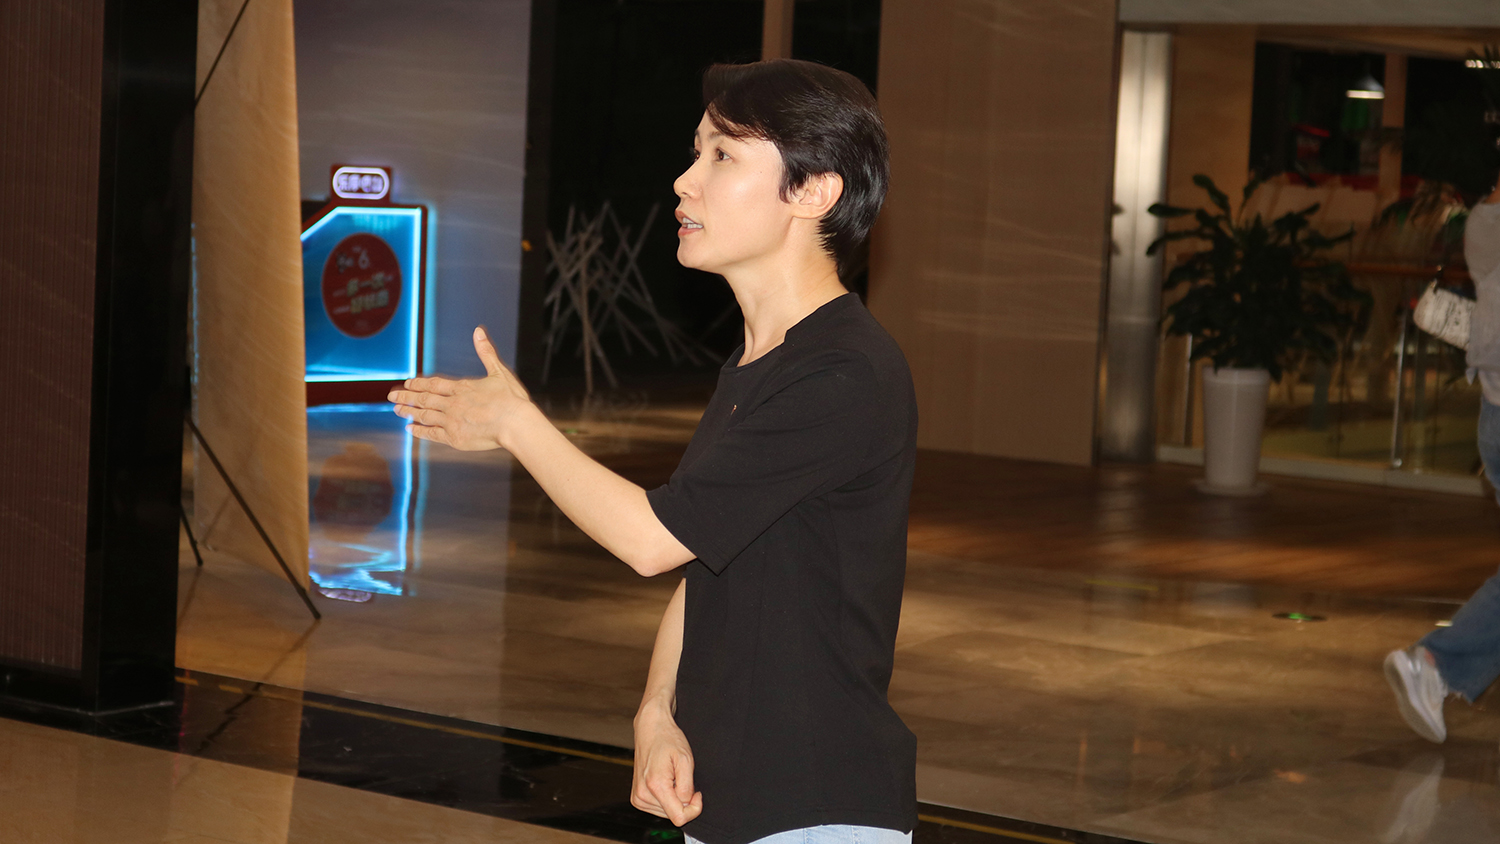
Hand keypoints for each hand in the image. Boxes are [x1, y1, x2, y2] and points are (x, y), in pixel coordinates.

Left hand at [388, 327, 531, 449]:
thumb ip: (486, 352)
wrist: (516, 424)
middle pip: (424, 399)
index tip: (407, 383)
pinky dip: (419, 431)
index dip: (418, 383)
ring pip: (424, 415)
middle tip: (391, 396)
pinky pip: (431, 434)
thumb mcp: (499, 372)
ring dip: (409, 412)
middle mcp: (452, 403)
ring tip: (397, 410)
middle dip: (406, 397)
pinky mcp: (454, 437)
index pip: (433, 384)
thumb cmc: (511, 399)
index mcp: (462, 387)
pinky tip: (410, 429)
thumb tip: (478, 331)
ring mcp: (451, 421)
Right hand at [632, 703, 702, 825]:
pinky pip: (658, 807)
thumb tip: (686, 804)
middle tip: (682, 778)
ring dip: (674, 798)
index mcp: (655, 786)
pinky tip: (665, 781)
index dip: (694, 809)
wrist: (650, 729)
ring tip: (672, 777)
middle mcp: (643, 794)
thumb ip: (687, 787)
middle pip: (673, 815)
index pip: (679, 818)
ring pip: (666, 812)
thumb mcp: (686, 760)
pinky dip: (666, 798)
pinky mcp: (637, 797)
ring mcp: (638, 797)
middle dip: (683, 800)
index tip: (697, 793)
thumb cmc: (668, 740)